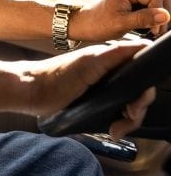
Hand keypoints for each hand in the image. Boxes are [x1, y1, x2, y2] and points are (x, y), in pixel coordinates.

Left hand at [31, 40, 154, 137]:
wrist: (29, 92)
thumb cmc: (54, 77)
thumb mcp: (89, 64)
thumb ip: (116, 54)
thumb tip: (143, 46)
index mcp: (109, 58)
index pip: (141, 66)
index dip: (146, 83)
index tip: (139, 99)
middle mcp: (109, 72)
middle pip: (138, 90)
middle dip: (139, 107)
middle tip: (129, 116)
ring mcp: (103, 87)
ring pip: (129, 104)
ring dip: (129, 119)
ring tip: (117, 128)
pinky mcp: (95, 102)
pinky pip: (117, 112)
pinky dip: (119, 122)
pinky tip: (113, 129)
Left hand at [69, 0, 170, 42]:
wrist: (88, 24)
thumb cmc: (100, 24)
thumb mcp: (122, 23)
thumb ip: (144, 18)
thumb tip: (165, 16)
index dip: (159, 14)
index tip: (154, 31)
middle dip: (164, 13)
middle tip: (157, 31)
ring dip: (163, 14)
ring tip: (155, 29)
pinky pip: (157, 3)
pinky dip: (158, 14)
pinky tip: (153, 26)